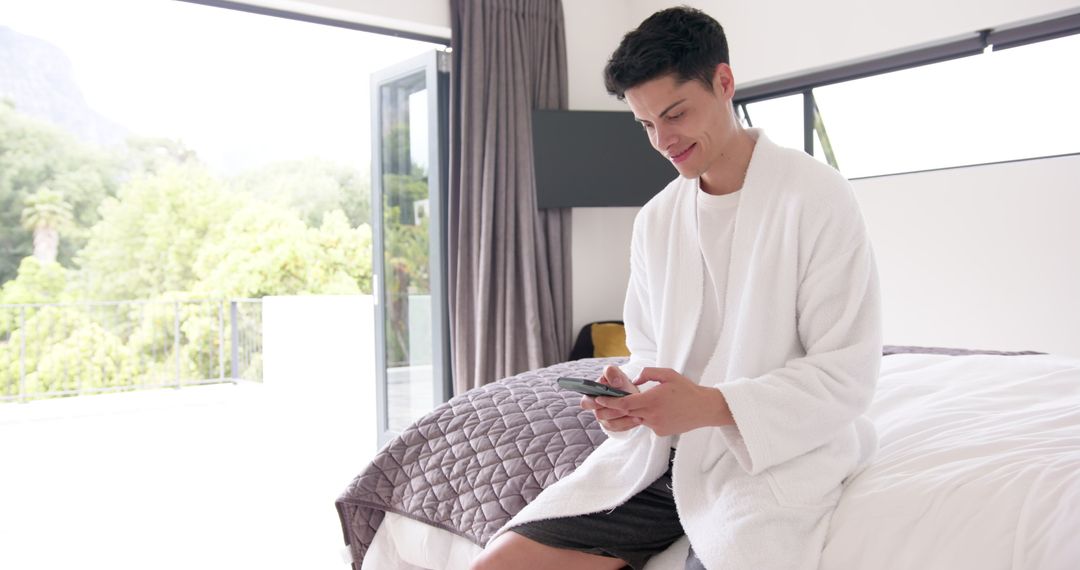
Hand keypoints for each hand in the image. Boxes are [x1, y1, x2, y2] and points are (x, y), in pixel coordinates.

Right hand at [580, 365, 641, 431]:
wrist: (630, 393)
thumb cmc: (619, 382)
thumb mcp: (615, 373)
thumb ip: (611, 372)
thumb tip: (616, 382)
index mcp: (591, 396)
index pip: (585, 403)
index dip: (593, 403)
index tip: (604, 399)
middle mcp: (596, 410)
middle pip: (599, 415)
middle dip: (613, 411)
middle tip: (626, 408)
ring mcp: (604, 419)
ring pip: (610, 424)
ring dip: (623, 419)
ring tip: (635, 414)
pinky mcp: (614, 427)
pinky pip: (619, 429)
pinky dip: (629, 424)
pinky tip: (638, 419)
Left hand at [594, 367, 732, 435]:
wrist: (704, 408)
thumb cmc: (686, 389)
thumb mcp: (667, 374)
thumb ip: (647, 373)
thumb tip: (633, 380)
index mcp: (652, 399)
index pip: (624, 403)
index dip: (609, 402)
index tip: (599, 399)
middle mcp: (652, 415)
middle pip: (625, 414)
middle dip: (610, 411)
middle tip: (598, 408)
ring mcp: (656, 426)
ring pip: (635, 420)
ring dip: (626, 415)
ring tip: (618, 411)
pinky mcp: (660, 432)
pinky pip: (646, 424)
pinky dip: (644, 418)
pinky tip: (656, 412)